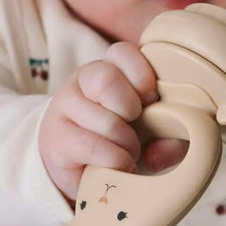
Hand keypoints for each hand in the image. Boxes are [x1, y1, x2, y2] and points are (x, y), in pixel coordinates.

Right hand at [39, 42, 157, 200]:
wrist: (83, 173)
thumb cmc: (123, 142)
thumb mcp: (155, 137)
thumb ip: (169, 139)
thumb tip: (158, 154)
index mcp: (110, 69)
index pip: (120, 52)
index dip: (141, 75)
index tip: (151, 99)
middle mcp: (82, 81)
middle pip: (105, 79)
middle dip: (129, 107)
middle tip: (136, 126)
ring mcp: (65, 107)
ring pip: (103, 118)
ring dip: (126, 143)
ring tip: (129, 153)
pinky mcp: (56, 137)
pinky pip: (92, 146)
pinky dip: (114, 160)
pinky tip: (119, 167)